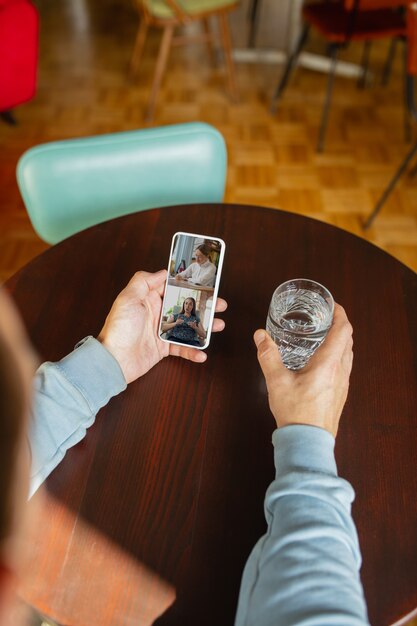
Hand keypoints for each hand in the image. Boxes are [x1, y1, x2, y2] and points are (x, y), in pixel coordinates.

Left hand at [98, 270, 226, 382]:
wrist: (114, 360)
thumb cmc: (119, 328)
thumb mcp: (128, 298)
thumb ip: (144, 281)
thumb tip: (162, 272)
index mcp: (149, 299)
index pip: (172, 288)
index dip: (189, 285)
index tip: (206, 283)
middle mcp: (157, 314)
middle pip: (185, 307)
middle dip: (203, 305)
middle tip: (219, 304)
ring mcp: (161, 332)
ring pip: (188, 326)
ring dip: (204, 326)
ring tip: (219, 325)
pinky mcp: (163, 349)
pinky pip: (182, 348)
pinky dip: (193, 351)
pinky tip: (202, 353)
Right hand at [253, 303, 352, 436]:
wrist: (308, 442)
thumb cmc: (296, 412)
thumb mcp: (277, 381)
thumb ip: (268, 356)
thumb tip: (261, 336)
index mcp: (329, 364)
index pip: (344, 330)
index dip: (341, 314)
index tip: (332, 305)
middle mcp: (341, 371)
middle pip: (349, 341)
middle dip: (340, 325)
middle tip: (326, 318)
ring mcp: (343, 384)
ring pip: (348, 355)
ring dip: (340, 341)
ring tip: (324, 336)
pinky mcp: (340, 394)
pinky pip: (344, 368)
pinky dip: (337, 356)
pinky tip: (322, 362)